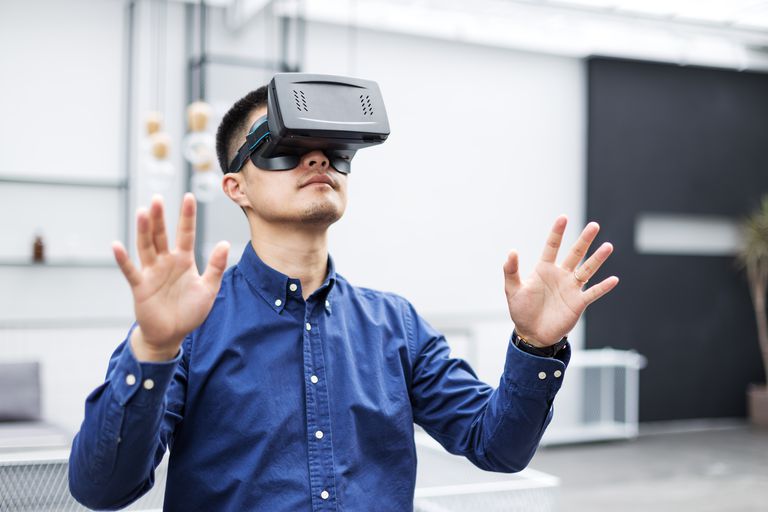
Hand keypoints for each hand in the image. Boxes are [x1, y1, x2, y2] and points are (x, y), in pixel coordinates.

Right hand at [113, 193, 229, 360]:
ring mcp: (151, 272)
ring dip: (143, 230)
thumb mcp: (208, 289)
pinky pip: (130, 271)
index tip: (188, 196)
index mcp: (184, 260)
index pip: (186, 233)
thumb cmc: (190, 311)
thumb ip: (216, 267)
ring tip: (143, 211)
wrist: (172, 334)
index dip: (187, 216)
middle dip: (159, 218)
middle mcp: (166, 262)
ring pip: (146, 247)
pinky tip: (117, 245)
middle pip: (161, 235)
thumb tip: (225, 243)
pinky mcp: (140, 286)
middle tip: (158, 198)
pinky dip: (123, 259)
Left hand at [503, 215, 618, 346]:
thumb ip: (511, 270)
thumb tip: (512, 251)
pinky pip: (593, 293)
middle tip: (594, 225)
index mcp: (544, 269)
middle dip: (584, 240)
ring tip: (608, 246)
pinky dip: (603, 287)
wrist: (532, 334)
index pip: (552, 247)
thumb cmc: (521, 311)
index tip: (563, 218)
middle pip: (575, 254)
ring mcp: (571, 288)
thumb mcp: (513, 290)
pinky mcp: (578, 303)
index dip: (557, 233)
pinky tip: (614, 279)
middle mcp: (560, 275)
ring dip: (597, 259)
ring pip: (587, 270)